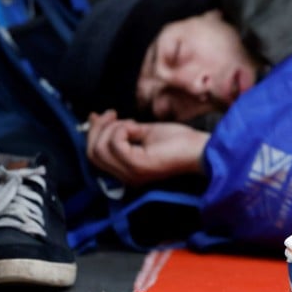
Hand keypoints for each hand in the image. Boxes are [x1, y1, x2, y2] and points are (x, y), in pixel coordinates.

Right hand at [86, 110, 210, 186]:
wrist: (200, 149)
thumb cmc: (178, 141)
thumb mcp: (142, 131)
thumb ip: (119, 129)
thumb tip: (96, 118)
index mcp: (126, 171)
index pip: (94, 156)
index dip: (91, 133)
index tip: (98, 115)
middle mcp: (125, 177)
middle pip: (93, 153)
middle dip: (99, 129)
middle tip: (113, 114)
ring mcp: (131, 173)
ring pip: (100, 149)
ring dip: (113, 129)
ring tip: (133, 124)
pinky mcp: (138, 166)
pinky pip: (115, 144)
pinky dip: (123, 130)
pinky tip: (138, 128)